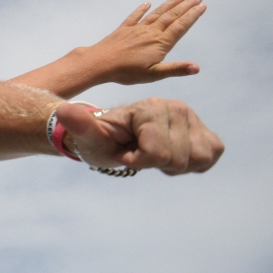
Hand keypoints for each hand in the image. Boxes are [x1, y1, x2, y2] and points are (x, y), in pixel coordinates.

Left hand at [56, 98, 223, 174]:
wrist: (113, 138)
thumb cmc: (99, 138)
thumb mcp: (87, 135)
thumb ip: (79, 125)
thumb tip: (62, 112)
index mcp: (150, 107)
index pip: (157, 152)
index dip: (138, 160)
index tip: (124, 150)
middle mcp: (175, 107)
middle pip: (178, 158)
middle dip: (156, 163)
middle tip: (139, 151)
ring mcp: (192, 117)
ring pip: (197, 158)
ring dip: (175, 165)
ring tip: (155, 153)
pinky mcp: (204, 130)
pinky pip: (210, 155)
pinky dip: (193, 165)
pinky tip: (172, 155)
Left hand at [84, 0, 205, 84]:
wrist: (99, 63)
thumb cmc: (126, 72)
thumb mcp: (153, 75)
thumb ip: (175, 69)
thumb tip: (197, 68)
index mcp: (160, 43)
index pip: (180, 26)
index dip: (192, 16)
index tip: (202, 6)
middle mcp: (150, 32)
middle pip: (171, 16)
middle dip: (185, 6)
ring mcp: (136, 29)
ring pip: (156, 14)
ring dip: (169, 4)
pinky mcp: (123, 30)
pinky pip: (134, 17)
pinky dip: (142, 9)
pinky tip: (147, 3)